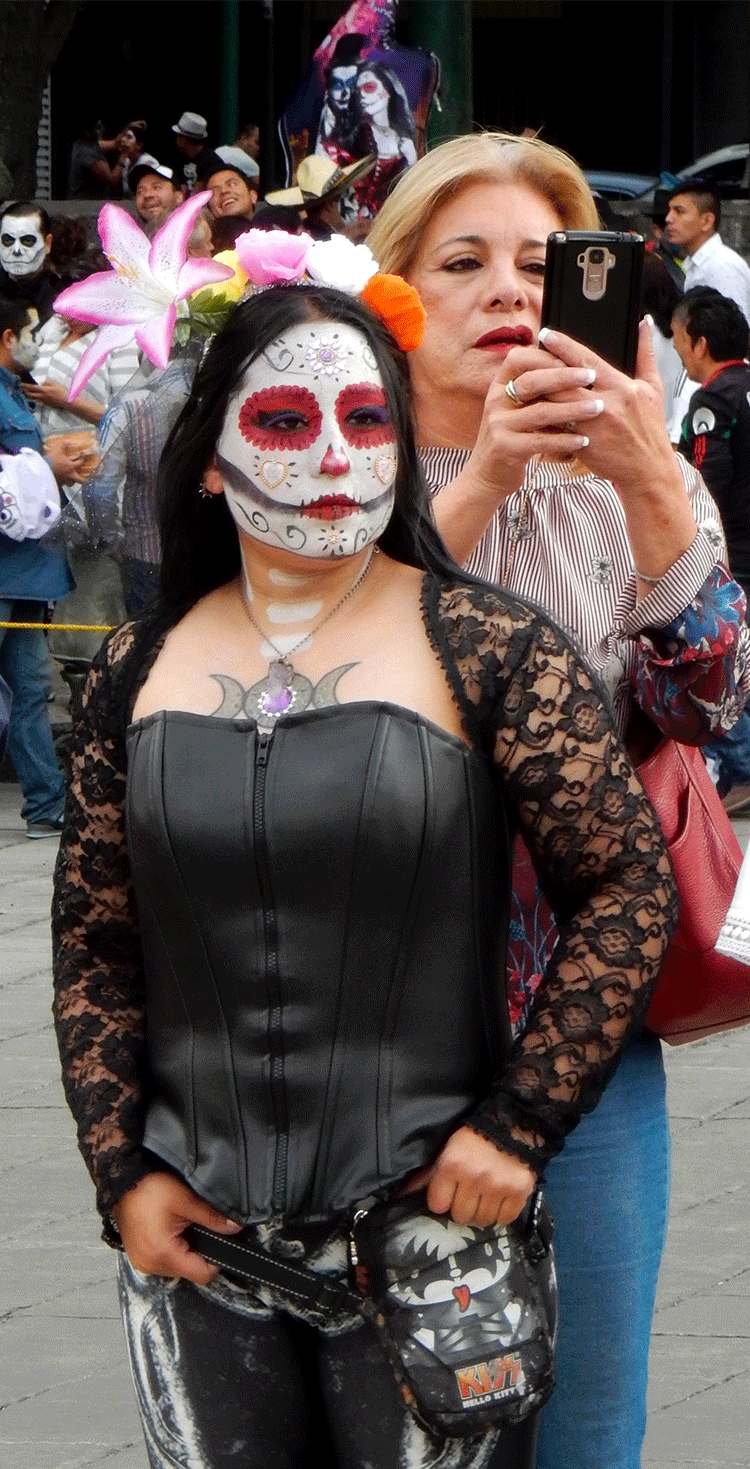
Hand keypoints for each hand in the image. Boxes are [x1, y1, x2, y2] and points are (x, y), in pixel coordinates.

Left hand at [23, 380, 69, 408]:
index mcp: (44, 390)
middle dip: (25, 391)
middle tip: (22, 389)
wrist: (66, 401)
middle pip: (31, 394)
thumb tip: (42, 383)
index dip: (26, 386)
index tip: (21, 384)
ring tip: (25, 393)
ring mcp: (43, 400)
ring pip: (33, 398)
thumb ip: (47, 382)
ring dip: (28, 396)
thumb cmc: (61, 391)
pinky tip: (33, 397)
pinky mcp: (46, 404)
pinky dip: (34, 399)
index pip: (32, 387)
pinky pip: (38, 401)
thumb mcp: (55, 383)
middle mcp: (42, 396)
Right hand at [45, 439, 85, 483]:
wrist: (42, 469)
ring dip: (72, 481)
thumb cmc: (51, 460)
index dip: (83, 458)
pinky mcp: (57, 483)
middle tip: (84, 478)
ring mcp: (64, 480)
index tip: (83, 455)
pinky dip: (62, 482)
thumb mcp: (57, 450)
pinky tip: (60, 479)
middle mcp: (69, 475)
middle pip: (80, 480)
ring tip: (71, 479)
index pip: (81, 463)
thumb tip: (66, 440)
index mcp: (71, 467)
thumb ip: (62, 445)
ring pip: (71, 484)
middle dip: (83, 479)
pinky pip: (62, 484)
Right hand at [111, 1172, 242, 1283]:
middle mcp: (151, 1265)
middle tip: (196, 1226)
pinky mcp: (137, 1256)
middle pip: (188, 1272)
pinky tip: (168, 1230)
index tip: (217, 1240)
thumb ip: (212, 1217)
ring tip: (180, 1226)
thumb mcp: (185, 1200)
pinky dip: (169, 1249)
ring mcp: (142, 1262)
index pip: (201, 1274)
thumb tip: (235, 1227)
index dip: (215, 1260)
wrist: (121, 1181)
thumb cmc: (150, 1189)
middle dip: (198, 1252)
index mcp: (164, 1254)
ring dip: (182, 1251)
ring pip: (175, 1267)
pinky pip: (161, 1261)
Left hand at [401, 1127, 536, 1227]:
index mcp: (452, 1165)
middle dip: (464, 1207)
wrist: (512, 1124)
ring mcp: (499, 1186)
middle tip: (470, 1193)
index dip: (443, 1200)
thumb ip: (427, 1175)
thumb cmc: (474, 1139)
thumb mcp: (447, 1151)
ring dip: (483, 1211)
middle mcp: (475, 1178)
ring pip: (483, 1220)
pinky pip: (505, 1219)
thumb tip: (400, 1196)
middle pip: (461, 1216)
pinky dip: (502, 1212)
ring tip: (486, 1195)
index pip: (438, 1205)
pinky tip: (501, 1198)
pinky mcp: (520, 1192)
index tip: (450, 1192)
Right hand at [464, 345, 603, 505]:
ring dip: (572, 409)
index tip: (572, 360)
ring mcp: (498, 425)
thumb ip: (535, 390)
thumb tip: (567, 363)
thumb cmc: (511, 437)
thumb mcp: (516, 408)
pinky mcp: (505, 448)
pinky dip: (564, 440)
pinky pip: (540, 441)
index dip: (544, 356)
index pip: (518, 359)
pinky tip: (583, 440)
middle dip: (564, 377)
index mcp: (499, 386)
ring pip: (540, 412)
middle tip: (591, 376)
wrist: (487, 475)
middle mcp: (496, 402)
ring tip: (597, 408)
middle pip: (531, 382)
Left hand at [535, 322, 696, 576]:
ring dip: (538, 392)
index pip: (587, 360)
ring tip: (521, 381)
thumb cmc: (650, 428)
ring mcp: (593, 426)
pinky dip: (544, 418)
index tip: (544, 334)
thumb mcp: (653, 388)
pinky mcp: (583, 445)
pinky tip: (530, 410)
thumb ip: (645, 353)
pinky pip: (558, 428)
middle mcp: (607, 404)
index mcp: (622, 386)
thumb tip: (643, 322)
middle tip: (523, 355)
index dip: (563, 345)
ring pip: (557, 404)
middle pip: (565, 380)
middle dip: (542, 366)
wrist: (647, 470)